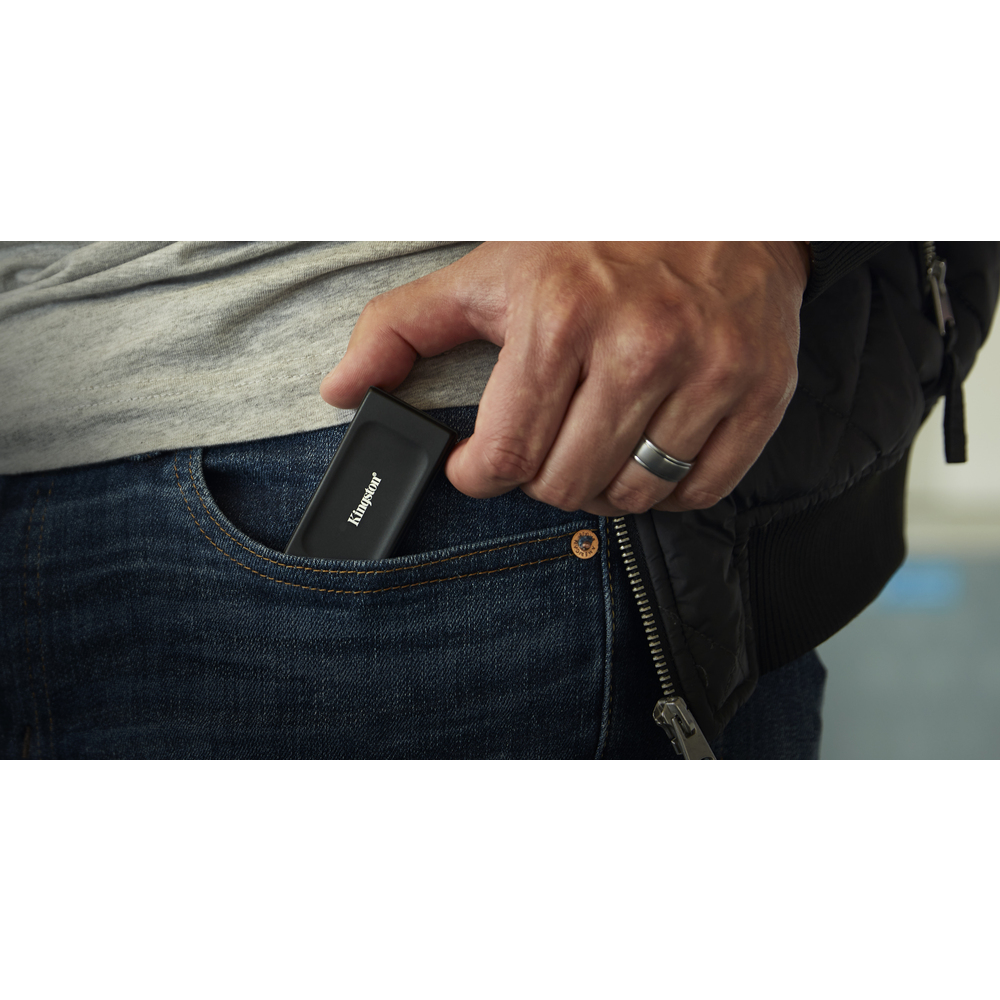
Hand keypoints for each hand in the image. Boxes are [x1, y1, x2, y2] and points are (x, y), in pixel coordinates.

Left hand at [320, 241, 809, 514]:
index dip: (478, 473)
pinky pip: (699, 490)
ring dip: (601, 485)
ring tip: (592, 445)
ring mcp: (706, 373)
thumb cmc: (595, 242)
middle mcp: (640, 348)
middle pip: (567, 486)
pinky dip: (665, 486)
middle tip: (541, 444)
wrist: (718, 204)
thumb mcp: (489, 271)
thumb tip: (341, 391)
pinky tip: (646, 449)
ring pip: (634, 497)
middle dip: (539, 476)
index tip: (477, 462)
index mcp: (560, 318)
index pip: (506, 456)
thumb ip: (403, 329)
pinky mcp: (758, 393)